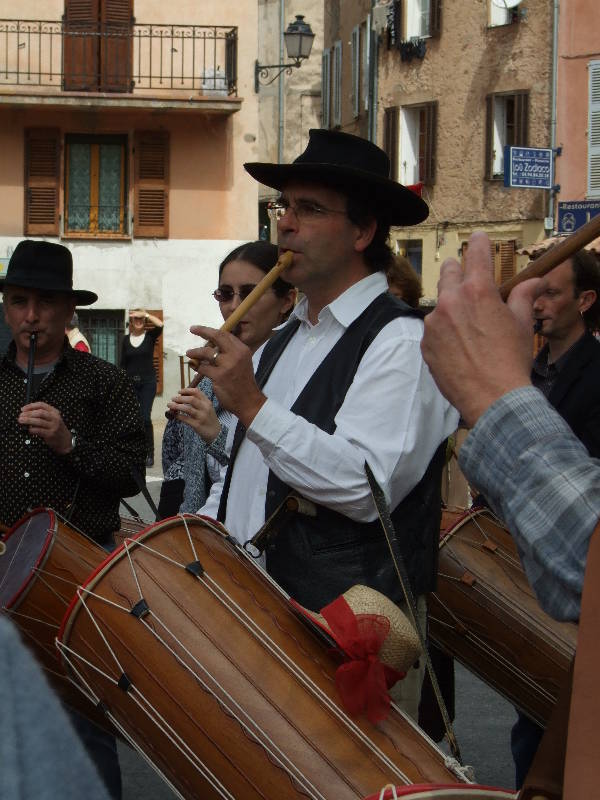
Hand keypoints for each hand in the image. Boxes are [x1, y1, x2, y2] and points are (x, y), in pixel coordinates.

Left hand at [18, 401, 72, 454]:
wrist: (65, 440)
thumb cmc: (56, 428)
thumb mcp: (53, 419)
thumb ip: (43, 415)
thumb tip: (27, 413)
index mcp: (54, 412)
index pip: (42, 405)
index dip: (31, 406)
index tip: (23, 409)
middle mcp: (55, 418)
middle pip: (40, 412)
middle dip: (28, 413)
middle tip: (20, 416)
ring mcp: (53, 426)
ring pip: (38, 421)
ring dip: (28, 420)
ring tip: (21, 421)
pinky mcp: (50, 434)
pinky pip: (38, 430)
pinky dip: (32, 429)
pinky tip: (28, 429)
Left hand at [167, 387, 221, 441]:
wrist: (215, 432)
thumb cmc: (208, 418)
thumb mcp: (207, 408)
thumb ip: (198, 401)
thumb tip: (182, 396)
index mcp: (207, 402)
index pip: (196, 392)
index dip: (186, 390)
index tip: (179, 392)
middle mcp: (205, 408)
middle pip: (191, 399)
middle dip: (180, 398)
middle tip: (173, 399)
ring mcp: (201, 417)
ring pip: (187, 409)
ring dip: (176, 406)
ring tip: (169, 405)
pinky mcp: (197, 425)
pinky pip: (185, 419)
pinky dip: (178, 416)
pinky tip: (174, 414)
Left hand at [187, 326, 266, 426]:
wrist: (248, 401)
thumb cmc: (243, 383)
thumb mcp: (242, 363)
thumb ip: (231, 353)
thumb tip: (214, 345)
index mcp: (242, 350)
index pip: (225, 334)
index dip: (211, 330)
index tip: (200, 329)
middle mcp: (236, 355)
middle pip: (217, 337)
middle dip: (202, 331)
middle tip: (192, 329)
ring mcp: (227, 365)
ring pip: (206, 352)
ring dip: (195, 352)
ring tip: (189, 353)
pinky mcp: (219, 376)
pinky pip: (203, 368)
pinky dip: (197, 367)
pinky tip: (195, 367)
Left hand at [421, 231, 540, 427]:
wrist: (492, 397)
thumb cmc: (510, 360)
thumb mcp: (522, 323)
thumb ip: (523, 296)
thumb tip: (535, 281)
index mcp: (478, 290)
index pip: (476, 253)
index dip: (479, 243)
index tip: (478, 238)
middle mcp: (450, 301)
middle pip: (450, 272)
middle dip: (459, 272)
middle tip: (467, 277)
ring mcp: (433, 323)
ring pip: (440, 304)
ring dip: (450, 307)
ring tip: (467, 327)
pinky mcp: (425, 343)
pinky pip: (432, 329)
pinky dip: (443, 332)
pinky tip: (458, 346)